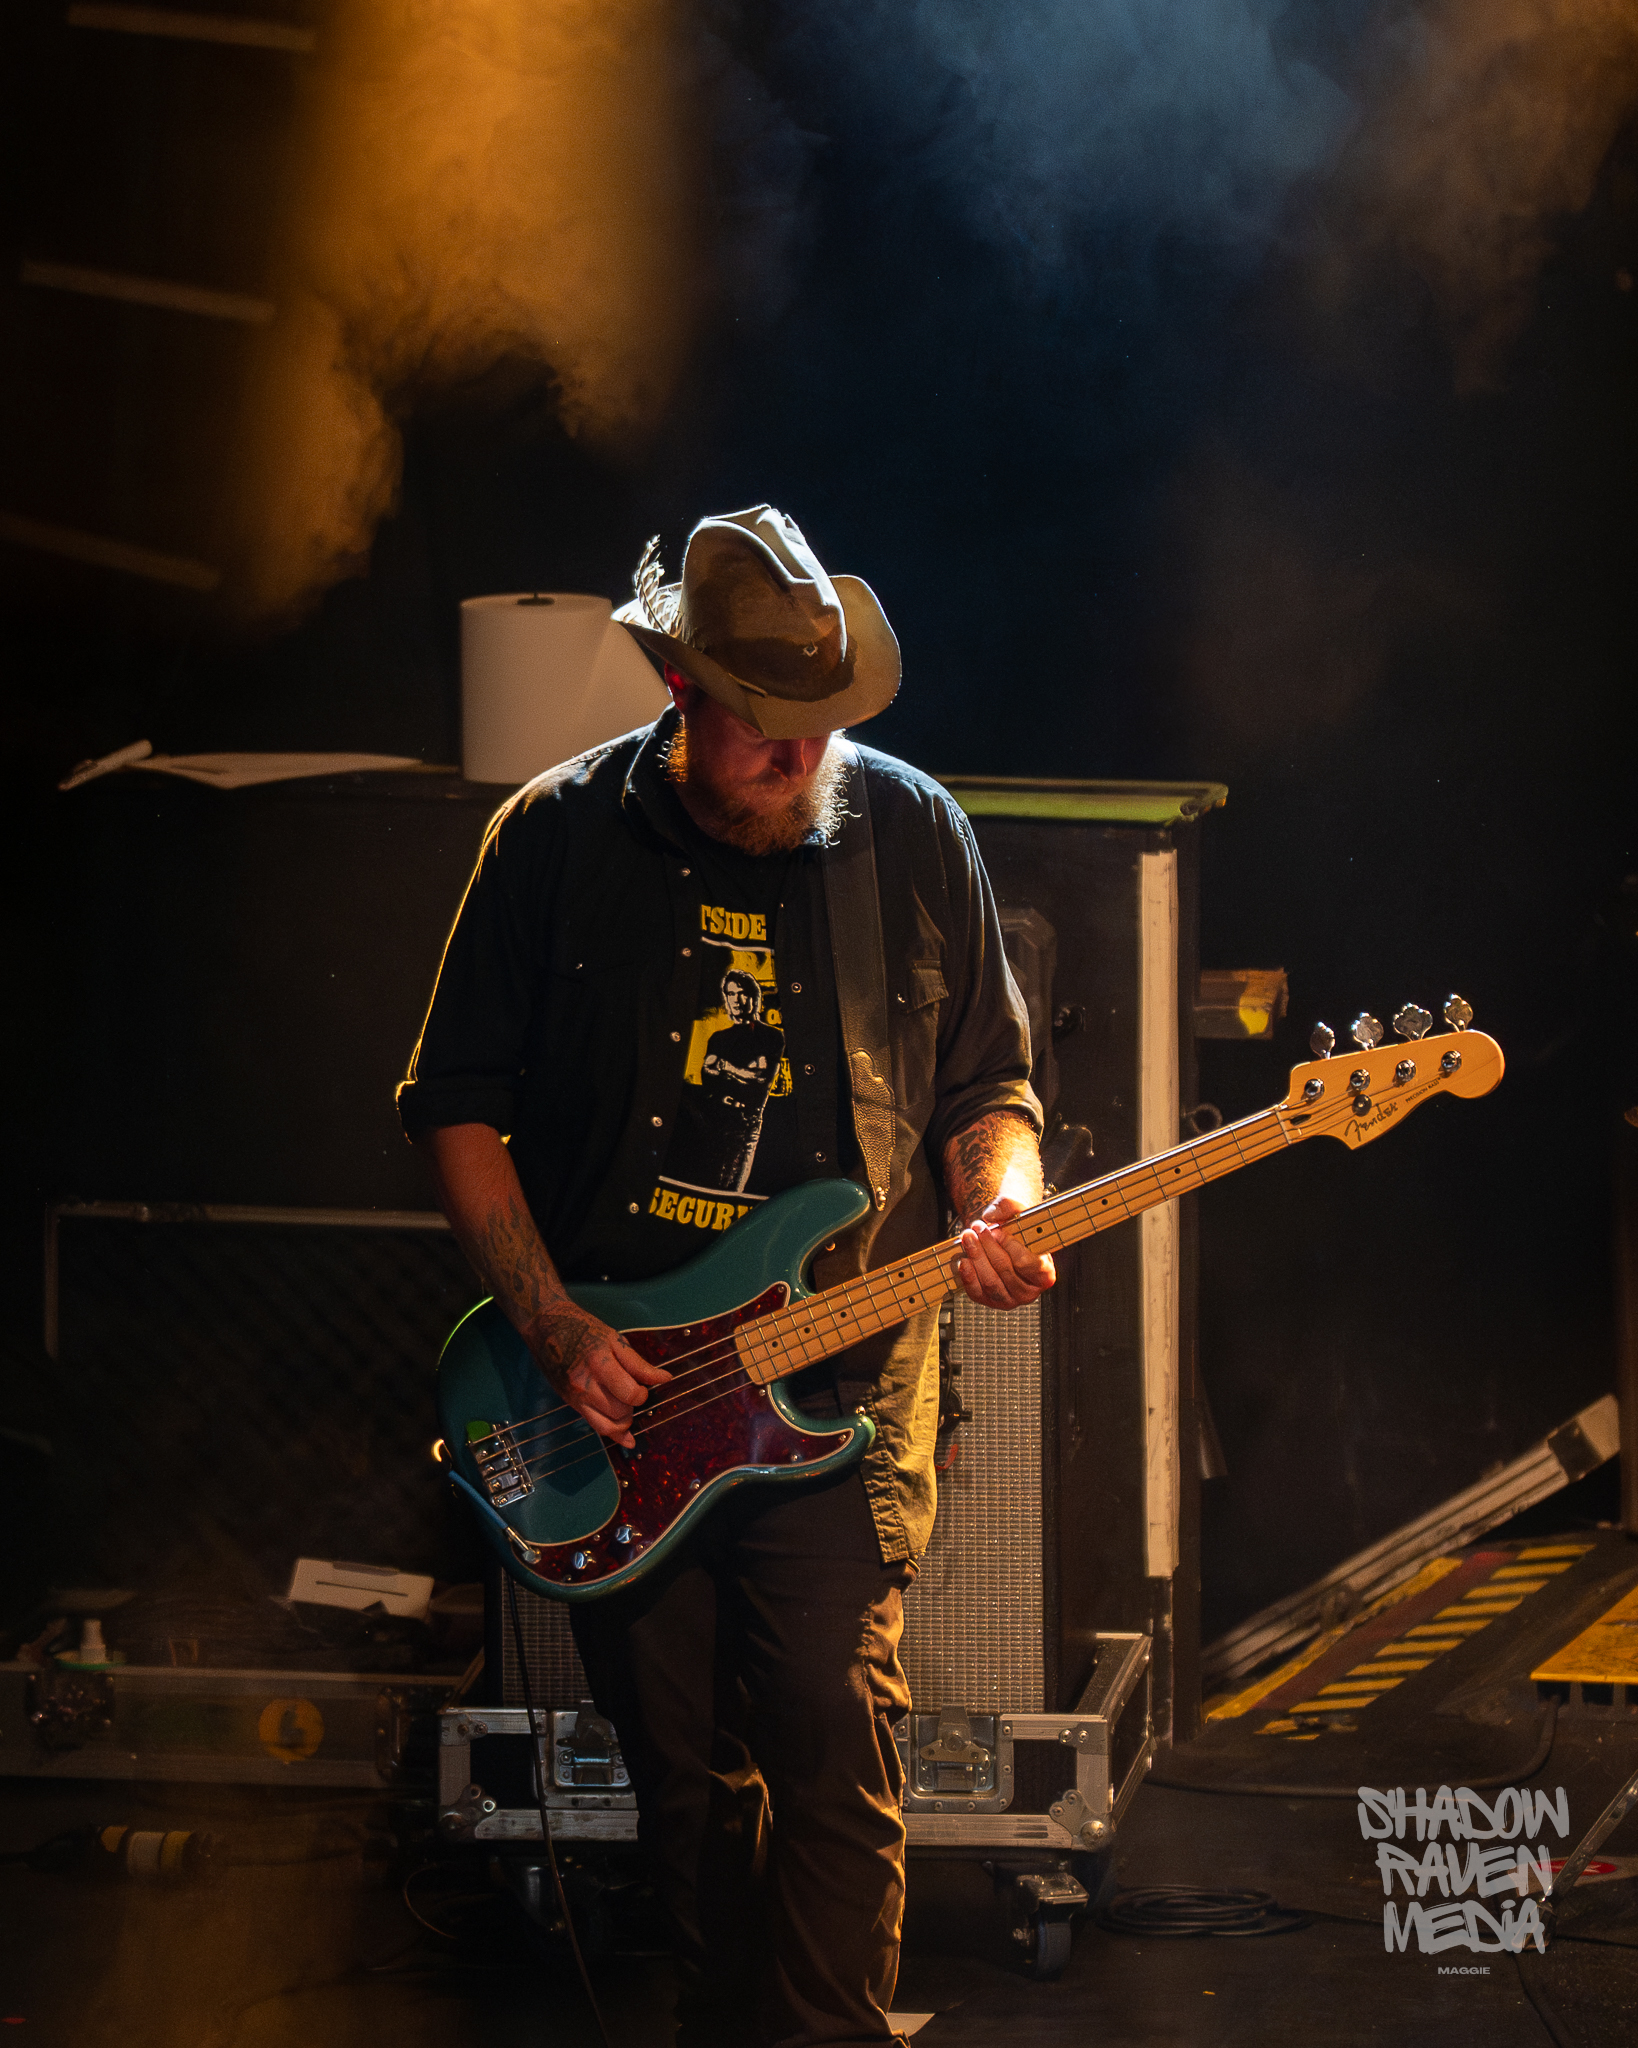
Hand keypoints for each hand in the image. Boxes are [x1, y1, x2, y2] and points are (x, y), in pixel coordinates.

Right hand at [529, 1306, 671, 1447]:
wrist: (545, 1327)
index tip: (642, 1387)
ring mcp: (576, 1398)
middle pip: (620, 1412)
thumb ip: (638, 1364)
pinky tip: (627, 1439)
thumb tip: (665, 1379)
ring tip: (624, 1404)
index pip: (629, 1395)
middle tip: (631, 1391)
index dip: (642, 1394)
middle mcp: (585, 1386)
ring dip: (623, 1419)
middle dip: (632, 1405)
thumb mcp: (614, 1339)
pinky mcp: (571, 1404)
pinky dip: (613, 1434)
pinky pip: (595, 1426)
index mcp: (599, 1365)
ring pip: (609, 1425)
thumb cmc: (583, 1329)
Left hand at [955, 1195, 1055, 1309]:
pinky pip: (977, 1293)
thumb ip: (1009, 1206)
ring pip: (990, 1283)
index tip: (997, 1231)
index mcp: (1045, 1274)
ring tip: (968, 1238)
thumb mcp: (1019, 1212)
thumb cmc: (1017, 1229)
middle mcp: (1029, 1292)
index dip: (1009, 1246)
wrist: (1006, 1239)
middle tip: (977, 1228)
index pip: (1027, 1263)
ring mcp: (1010, 1300)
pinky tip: (964, 1260)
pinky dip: (968, 1276)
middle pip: (1005, 1271)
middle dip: (988, 1247)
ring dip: (976, 1258)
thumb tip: (992, 1214)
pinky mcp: (990, 1302)